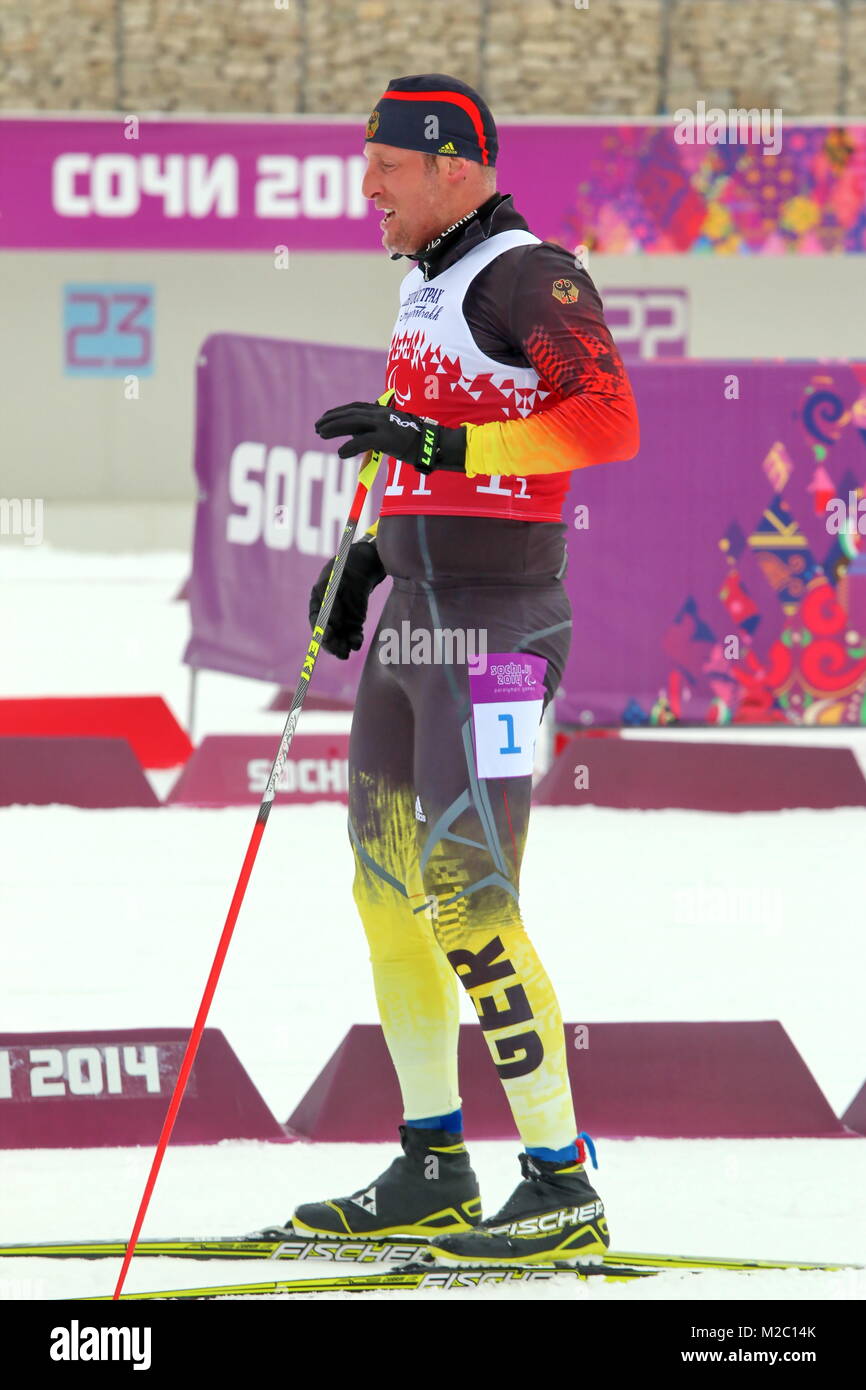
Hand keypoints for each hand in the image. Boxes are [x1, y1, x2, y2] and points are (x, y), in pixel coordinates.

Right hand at [308, 535, 386, 659]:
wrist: (358, 571)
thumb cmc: (339, 574)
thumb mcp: (331, 583)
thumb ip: (330, 601)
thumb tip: (334, 622)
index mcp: (317, 608)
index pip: (317, 623)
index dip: (321, 630)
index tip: (329, 634)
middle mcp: (328, 619)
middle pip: (327, 636)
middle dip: (332, 644)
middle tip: (338, 650)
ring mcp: (341, 623)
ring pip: (340, 640)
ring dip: (342, 647)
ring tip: (346, 652)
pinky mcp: (354, 625)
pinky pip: (353, 636)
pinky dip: (354, 641)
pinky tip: (356, 643)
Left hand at [315, 401, 465, 474]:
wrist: (432, 445)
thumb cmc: (415, 441)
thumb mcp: (394, 430)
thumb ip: (376, 430)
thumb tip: (356, 438)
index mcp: (382, 411)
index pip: (355, 407)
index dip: (338, 412)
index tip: (325, 417)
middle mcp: (380, 414)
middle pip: (350, 414)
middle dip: (331, 419)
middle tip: (317, 427)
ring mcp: (383, 425)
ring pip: (352, 423)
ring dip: (334, 428)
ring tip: (321, 434)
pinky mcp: (386, 438)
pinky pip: (362, 442)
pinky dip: (349, 447)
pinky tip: (340, 453)